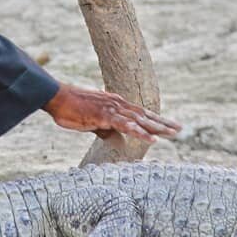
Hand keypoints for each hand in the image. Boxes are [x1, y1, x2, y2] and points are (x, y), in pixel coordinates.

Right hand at [42, 83, 181, 143]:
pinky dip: (141, 132)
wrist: (55, 97)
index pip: (139, 113)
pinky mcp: (105, 115)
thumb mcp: (89, 123)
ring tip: (173, 134)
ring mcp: (112, 109)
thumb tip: (115, 138)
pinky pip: (127, 126)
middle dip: (163, 123)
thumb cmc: (68, 109)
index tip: (167, 126)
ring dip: (158, 128)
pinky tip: (153, 139)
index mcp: (114, 105)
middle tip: (180, 129)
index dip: (154, 119)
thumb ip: (104, 130)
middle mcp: (117, 104)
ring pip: (140, 120)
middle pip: (145, 115)